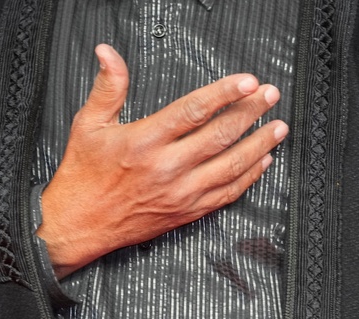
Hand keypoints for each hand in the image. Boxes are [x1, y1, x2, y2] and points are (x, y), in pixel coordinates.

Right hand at [37, 44, 287, 276]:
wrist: (80, 224)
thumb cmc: (83, 176)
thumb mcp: (88, 124)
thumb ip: (108, 87)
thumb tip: (109, 53)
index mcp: (144, 142)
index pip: (194, 111)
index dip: (225, 94)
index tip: (248, 82)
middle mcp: (167, 168)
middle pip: (221, 136)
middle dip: (251, 113)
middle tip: (270, 96)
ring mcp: (181, 193)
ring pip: (231, 167)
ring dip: (259, 145)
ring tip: (278, 127)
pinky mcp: (187, 212)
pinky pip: (227, 194)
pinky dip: (249, 177)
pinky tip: (262, 162)